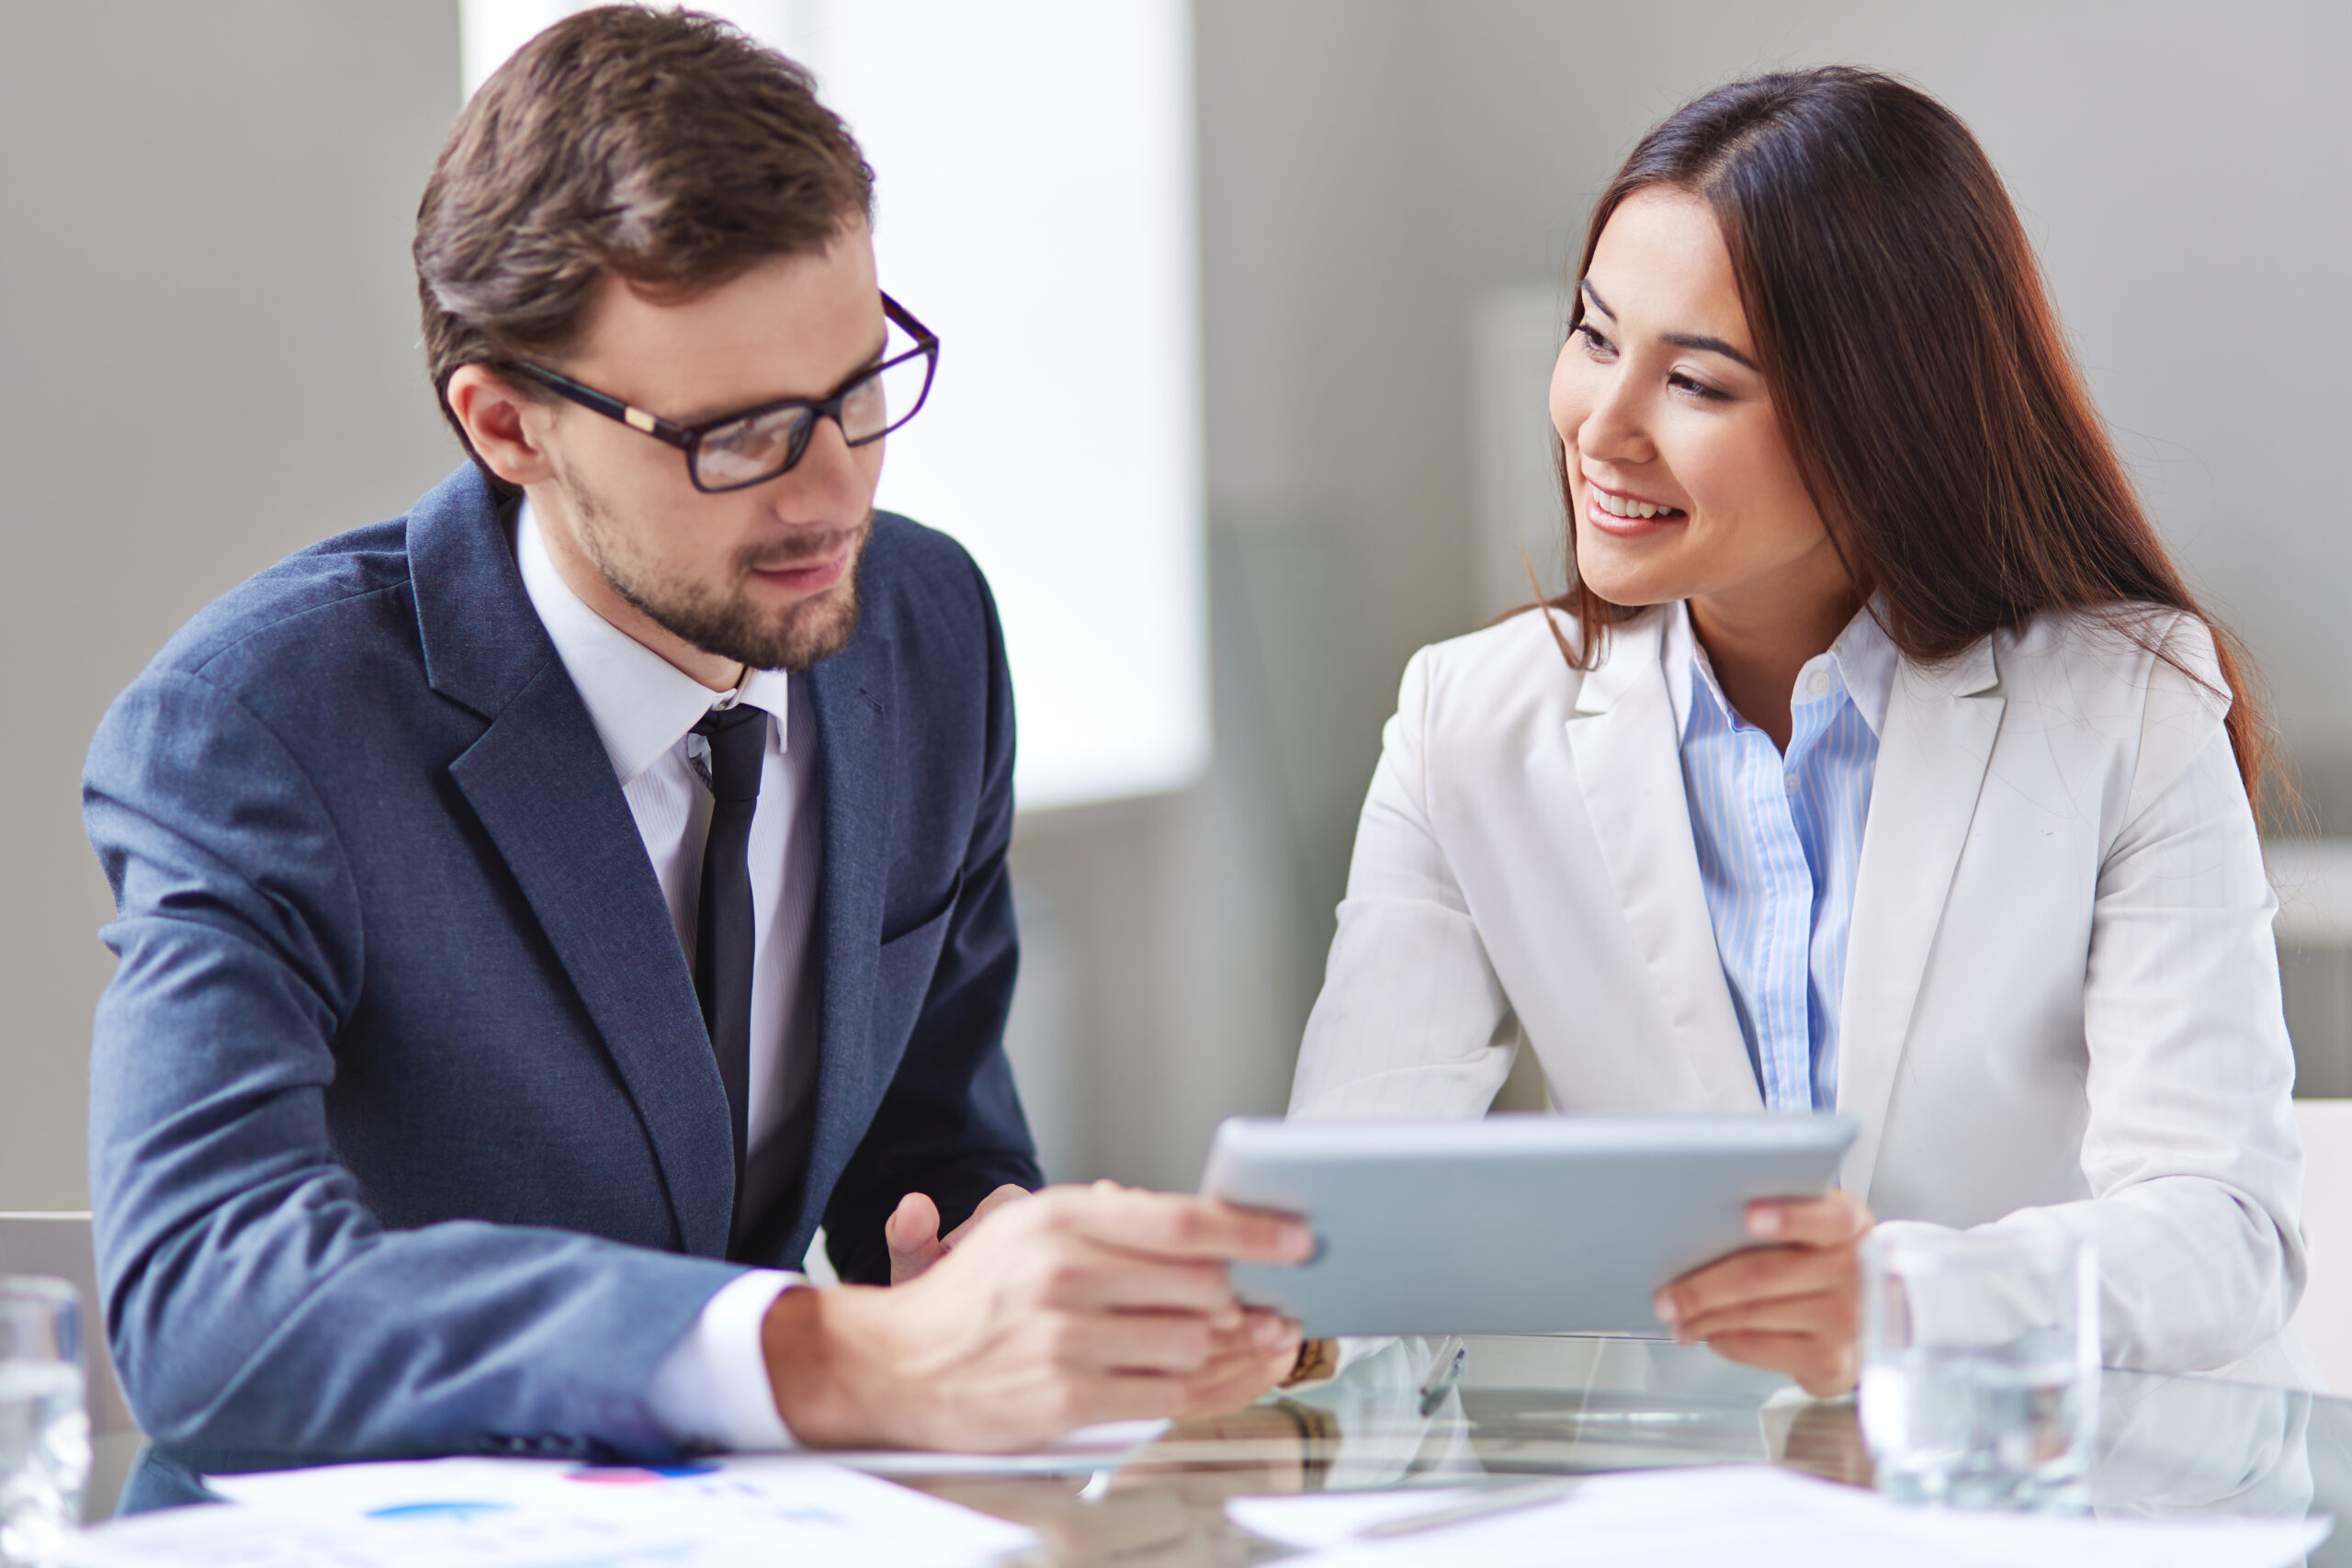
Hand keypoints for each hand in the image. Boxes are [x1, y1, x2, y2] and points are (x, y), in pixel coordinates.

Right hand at [762, 1181, 1311, 1449]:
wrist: (898, 1364)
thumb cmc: (977, 1292)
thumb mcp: (1032, 1227)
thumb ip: (1114, 1221)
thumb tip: (1205, 1231)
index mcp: (1061, 1216)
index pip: (1182, 1221)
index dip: (1252, 1232)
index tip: (1298, 1240)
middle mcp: (1063, 1271)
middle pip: (1200, 1286)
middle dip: (1240, 1300)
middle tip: (1262, 1305)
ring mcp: (1062, 1338)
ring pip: (1190, 1342)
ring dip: (1220, 1348)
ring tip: (1236, 1342)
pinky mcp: (1063, 1398)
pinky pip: (1164, 1395)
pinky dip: (1197, 1388)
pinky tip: (1209, 1376)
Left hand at [1653, 1190, 1872, 1396]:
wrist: (1865, 1322)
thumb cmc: (1821, 1264)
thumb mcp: (1815, 1229)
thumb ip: (1780, 1216)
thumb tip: (1707, 1218)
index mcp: (1850, 1226)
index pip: (1828, 1218)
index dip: (1788, 1218)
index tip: (1749, 1217)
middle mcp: (1855, 1272)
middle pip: (1762, 1275)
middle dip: (1702, 1288)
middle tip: (1666, 1297)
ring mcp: (1846, 1319)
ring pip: (1752, 1314)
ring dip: (1703, 1319)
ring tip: (1678, 1318)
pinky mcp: (1830, 1359)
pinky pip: (1759, 1348)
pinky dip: (1724, 1341)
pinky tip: (1710, 1335)